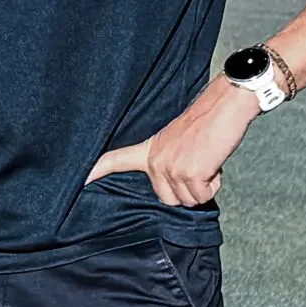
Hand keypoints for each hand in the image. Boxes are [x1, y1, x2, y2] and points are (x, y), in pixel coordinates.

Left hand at [85, 79, 257, 206]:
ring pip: (188, 200)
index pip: (115, 160)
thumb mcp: (175, 139)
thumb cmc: (206, 122)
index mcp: (148, 149)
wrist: (225, 105)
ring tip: (207, 160)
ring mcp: (171, 167)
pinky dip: (214, 185)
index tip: (81, 180)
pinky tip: (214, 163)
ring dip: (204, 187)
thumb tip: (174, 183)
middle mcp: (155, 160)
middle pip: (167, 199)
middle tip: (198, 164)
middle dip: (188, 190)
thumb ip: (166, 159)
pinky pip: (203, 196)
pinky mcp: (190, 173)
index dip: (97, 171)